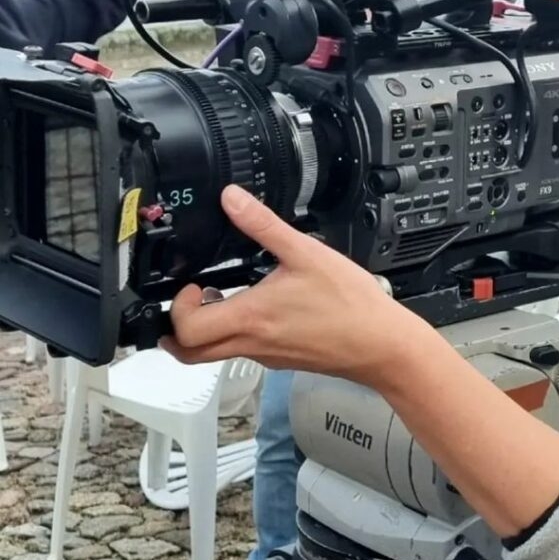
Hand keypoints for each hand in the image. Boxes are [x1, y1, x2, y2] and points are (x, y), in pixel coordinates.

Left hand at [161, 185, 423, 383]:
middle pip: (189, 354)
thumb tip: (232, 199)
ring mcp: (266, 356)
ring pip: (214, 356)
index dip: (178, 308)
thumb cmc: (349, 305)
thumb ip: (263, 224)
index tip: (194, 283)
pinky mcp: (283, 360)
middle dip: (177, 329)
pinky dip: (237, 334)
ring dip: (205, 332)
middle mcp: (252, 344)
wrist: (382, 345)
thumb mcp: (305, 252)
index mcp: (251, 318)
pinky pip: (245, 352)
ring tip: (224, 298)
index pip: (185, 331)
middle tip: (193, 299)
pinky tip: (262, 308)